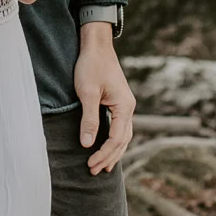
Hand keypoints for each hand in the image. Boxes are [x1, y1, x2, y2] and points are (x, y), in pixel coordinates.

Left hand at [75, 22, 134, 174]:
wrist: (96, 45)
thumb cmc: (91, 65)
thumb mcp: (87, 93)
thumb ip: (89, 119)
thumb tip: (88, 144)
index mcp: (124, 106)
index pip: (116, 138)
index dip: (103, 153)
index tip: (90, 163)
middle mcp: (129, 107)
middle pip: (123, 140)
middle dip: (109, 157)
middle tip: (94, 171)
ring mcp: (125, 104)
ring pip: (124, 135)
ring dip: (114, 151)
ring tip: (104, 166)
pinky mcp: (118, 102)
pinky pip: (120, 127)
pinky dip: (114, 140)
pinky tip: (106, 147)